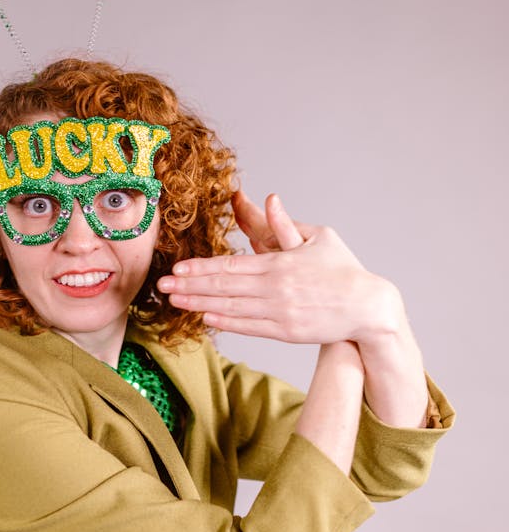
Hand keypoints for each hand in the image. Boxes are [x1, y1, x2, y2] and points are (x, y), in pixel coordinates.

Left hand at [157, 192, 401, 344]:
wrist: (369, 307)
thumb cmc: (342, 269)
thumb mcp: (318, 238)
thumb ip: (286, 225)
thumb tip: (270, 199)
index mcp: (280, 263)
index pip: (231, 265)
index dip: (202, 268)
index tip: (178, 269)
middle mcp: (276, 288)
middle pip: (224, 287)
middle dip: (190, 286)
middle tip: (162, 286)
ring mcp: (280, 312)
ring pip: (231, 308)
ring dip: (200, 304)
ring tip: (175, 302)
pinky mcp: (287, 331)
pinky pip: (249, 327)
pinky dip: (226, 322)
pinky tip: (205, 317)